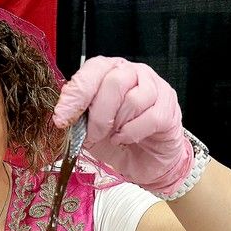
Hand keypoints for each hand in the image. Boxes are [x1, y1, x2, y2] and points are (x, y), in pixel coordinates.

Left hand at [52, 56, 192, 194]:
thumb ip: (78, 117)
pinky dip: (133, 133)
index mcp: (110, 71)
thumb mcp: (89, 129)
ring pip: (133, 99)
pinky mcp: (168, 108)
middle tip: (94, 134)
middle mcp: (133, 73)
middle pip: (114, 82)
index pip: (93, 70)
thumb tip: (63, 116)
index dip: (76, 94)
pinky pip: (150, 117)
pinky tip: (126, 139)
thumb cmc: (118, 139)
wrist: (145, 160)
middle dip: (99, 115)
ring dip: (118, 125)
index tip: (62, 118)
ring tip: (114, 136)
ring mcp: (154, 88)